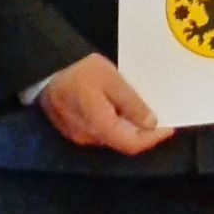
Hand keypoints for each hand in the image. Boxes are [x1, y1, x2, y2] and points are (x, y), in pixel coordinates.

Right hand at [36, 55, 172, 155]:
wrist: (44, 68)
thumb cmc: (80, 70)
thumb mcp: (112, 80)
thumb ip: (132, 103)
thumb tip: (151, 124)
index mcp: (99, 126)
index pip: (132, 145)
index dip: (153, 139)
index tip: (169, 126)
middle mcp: (88, 138)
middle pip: (122, 143)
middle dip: (143, 133)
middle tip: (160, 117)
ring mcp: (78, 136)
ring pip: (111, 139)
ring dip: (128, 129)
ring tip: (142, 112)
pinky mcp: (72, 130)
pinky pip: (99, 133)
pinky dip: (114, 125)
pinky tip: (120, 111)